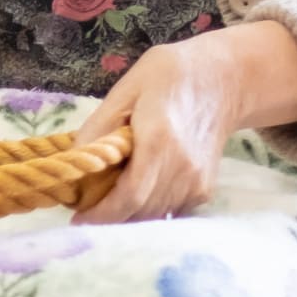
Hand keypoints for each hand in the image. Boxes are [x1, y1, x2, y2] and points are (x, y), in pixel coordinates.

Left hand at [72, 21, 296, 223]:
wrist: (223, 80)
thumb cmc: (168, 78)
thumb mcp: (124, 91)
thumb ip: (97, 129)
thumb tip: (72, 164)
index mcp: (159, 141)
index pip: (130, 195)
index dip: (101, 214)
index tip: (76, 219)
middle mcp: (183, 168)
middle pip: (140, 212)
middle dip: (108, 217)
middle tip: (85, 207)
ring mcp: (198, 181)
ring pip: (154, 215)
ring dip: (127, 215)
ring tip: (106, 199)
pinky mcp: (205, 189)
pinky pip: (170, 211)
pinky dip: (148, 209)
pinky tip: (136, 192)